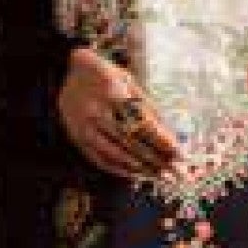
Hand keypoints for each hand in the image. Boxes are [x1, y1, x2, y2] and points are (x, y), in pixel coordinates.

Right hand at [56, 47, 180, 179]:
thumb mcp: (128, 81)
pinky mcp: (77, 138)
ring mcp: (84, 127)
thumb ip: (147, 107)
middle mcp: (97, 111)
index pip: (144, 123)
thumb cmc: (105, 75)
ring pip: (116, 154)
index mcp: (113, 92)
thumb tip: (169, 135)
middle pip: (132, 143)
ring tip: (160, 176)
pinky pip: (99, 159)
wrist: (65, 72)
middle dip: (157, 160)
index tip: (181, 155)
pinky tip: (136, 174)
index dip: (164, 142)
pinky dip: (119, 169)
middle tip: (176, 173)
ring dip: (141, 168)